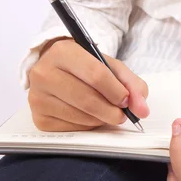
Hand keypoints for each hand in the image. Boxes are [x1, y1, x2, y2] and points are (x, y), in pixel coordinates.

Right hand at [27, 38, 148, 130]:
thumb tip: (142, 110)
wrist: (57, 71)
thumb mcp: (110, 66)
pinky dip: (88, 126)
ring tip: (106, 112)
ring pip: (80, 116)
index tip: (127, 100)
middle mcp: (43, 73)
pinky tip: (89, 117)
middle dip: (111, 110)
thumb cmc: (86, 67)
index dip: (116, 91)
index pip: (95, 75)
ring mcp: (37, 97)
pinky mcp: (38, 118)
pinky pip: (71, 128)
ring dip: (101, 119)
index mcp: (62, 52)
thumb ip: (131, 84)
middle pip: (87, 98)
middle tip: (122, 114)